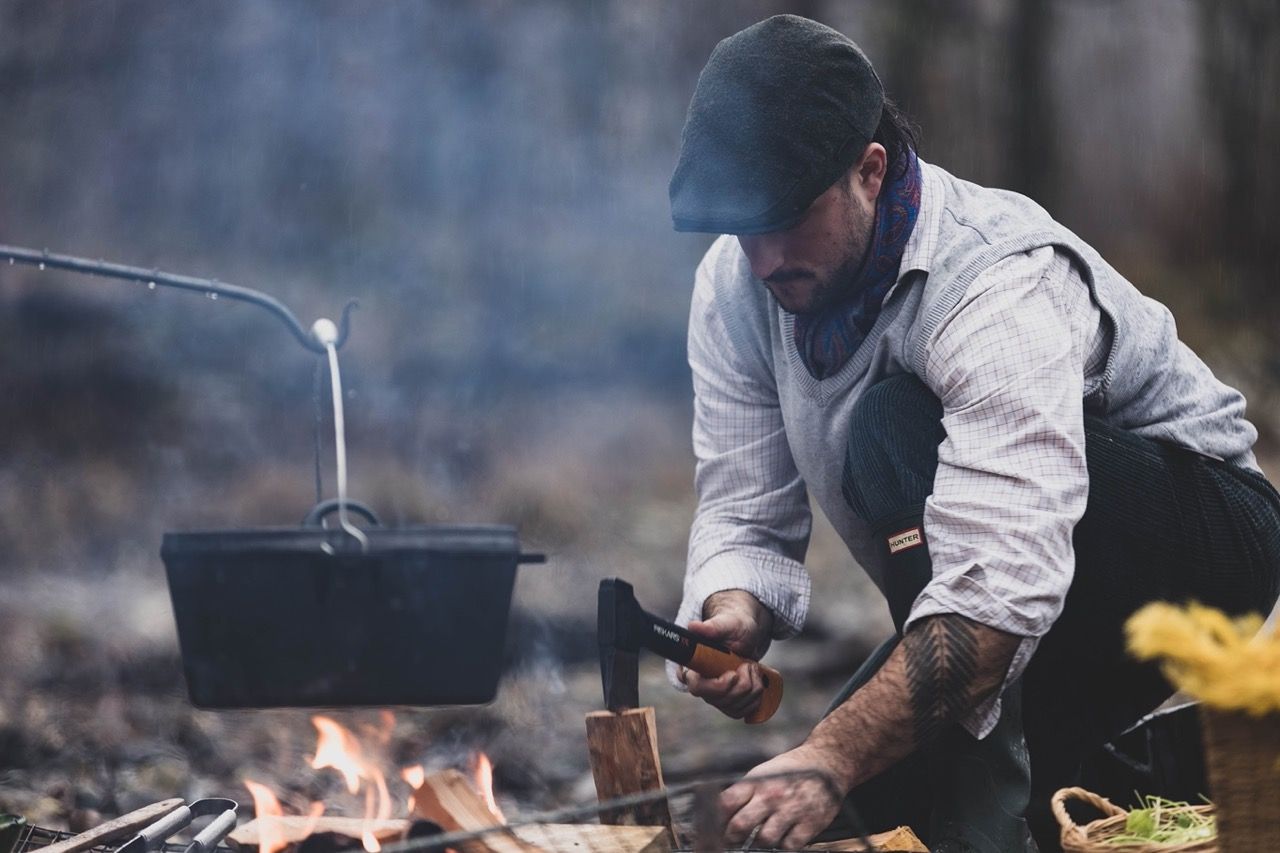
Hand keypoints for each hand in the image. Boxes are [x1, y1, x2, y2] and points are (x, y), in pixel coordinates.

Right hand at [682, 590, 772, 718]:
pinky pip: (743, 711)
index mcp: (693, 668)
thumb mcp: (724, 624)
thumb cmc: (732, 627)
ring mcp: (715, 698)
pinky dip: (755, 698)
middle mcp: (701, 687)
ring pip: (735, 707)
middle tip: (748, 664)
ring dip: (752, 687)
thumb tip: (693, 627)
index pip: (697, 687)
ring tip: (752, 667)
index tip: (733, 674)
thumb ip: (710, 628)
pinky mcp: (729, 704)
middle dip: (742, 684)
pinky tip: (756, 682)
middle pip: (721, 700)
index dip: (717, 685)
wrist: (745, 634)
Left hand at [719, 744, 848, 849]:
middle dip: (732, 838)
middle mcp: (771, 796)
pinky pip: (789, 846)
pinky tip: (782, 840)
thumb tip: (722, 812)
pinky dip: (783, 847)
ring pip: (764, 839)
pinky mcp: (809, 823)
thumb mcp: (764, 772)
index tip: (716, 828)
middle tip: (733, 842)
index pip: (726, 803)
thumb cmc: (792, 769)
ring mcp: (791, 810)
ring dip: (759, 844)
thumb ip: (745, 791)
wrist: (828, 763)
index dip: (717, 820)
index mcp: (757, 781)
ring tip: (759, 841)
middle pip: (741, 824)